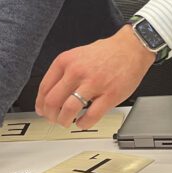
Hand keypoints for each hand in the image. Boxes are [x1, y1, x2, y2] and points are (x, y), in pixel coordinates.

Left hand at [35, 24, 153, 128]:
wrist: (131, 48)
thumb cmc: (106, 52)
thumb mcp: (77, 55)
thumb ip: (63, 72)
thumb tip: (50, 93)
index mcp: (66, 61)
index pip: (44, 87)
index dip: (40, 103)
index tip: (41, 110)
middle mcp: (77, 71)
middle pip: (53, 100)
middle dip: (50, 115)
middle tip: (53, 119)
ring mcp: (94, 84)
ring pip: (69, 109)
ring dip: (64, 120)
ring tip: (66, 122)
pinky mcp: (110, 95)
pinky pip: (91, 116)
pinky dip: (83, 124)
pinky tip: (82, 123)